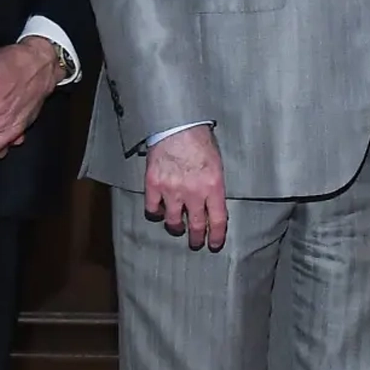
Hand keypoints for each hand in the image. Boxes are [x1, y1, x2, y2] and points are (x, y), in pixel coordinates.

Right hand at [144, 124, 227, 250]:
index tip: (214, 244)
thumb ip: (214, 184)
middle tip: (196, 243)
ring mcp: (172, 190)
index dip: (216, 236)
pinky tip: (158, 211)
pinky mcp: (154, 185)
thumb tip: (214, 201)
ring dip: (175, 227)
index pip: (217, 220)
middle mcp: (193, 192)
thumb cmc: (200, 139)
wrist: (177, 124)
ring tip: (177, 228)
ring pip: (172, 221)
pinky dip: (155, 212)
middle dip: (196, 238)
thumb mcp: (217, 162)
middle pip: (195, 225)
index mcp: (213, 186)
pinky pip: (152, 208)